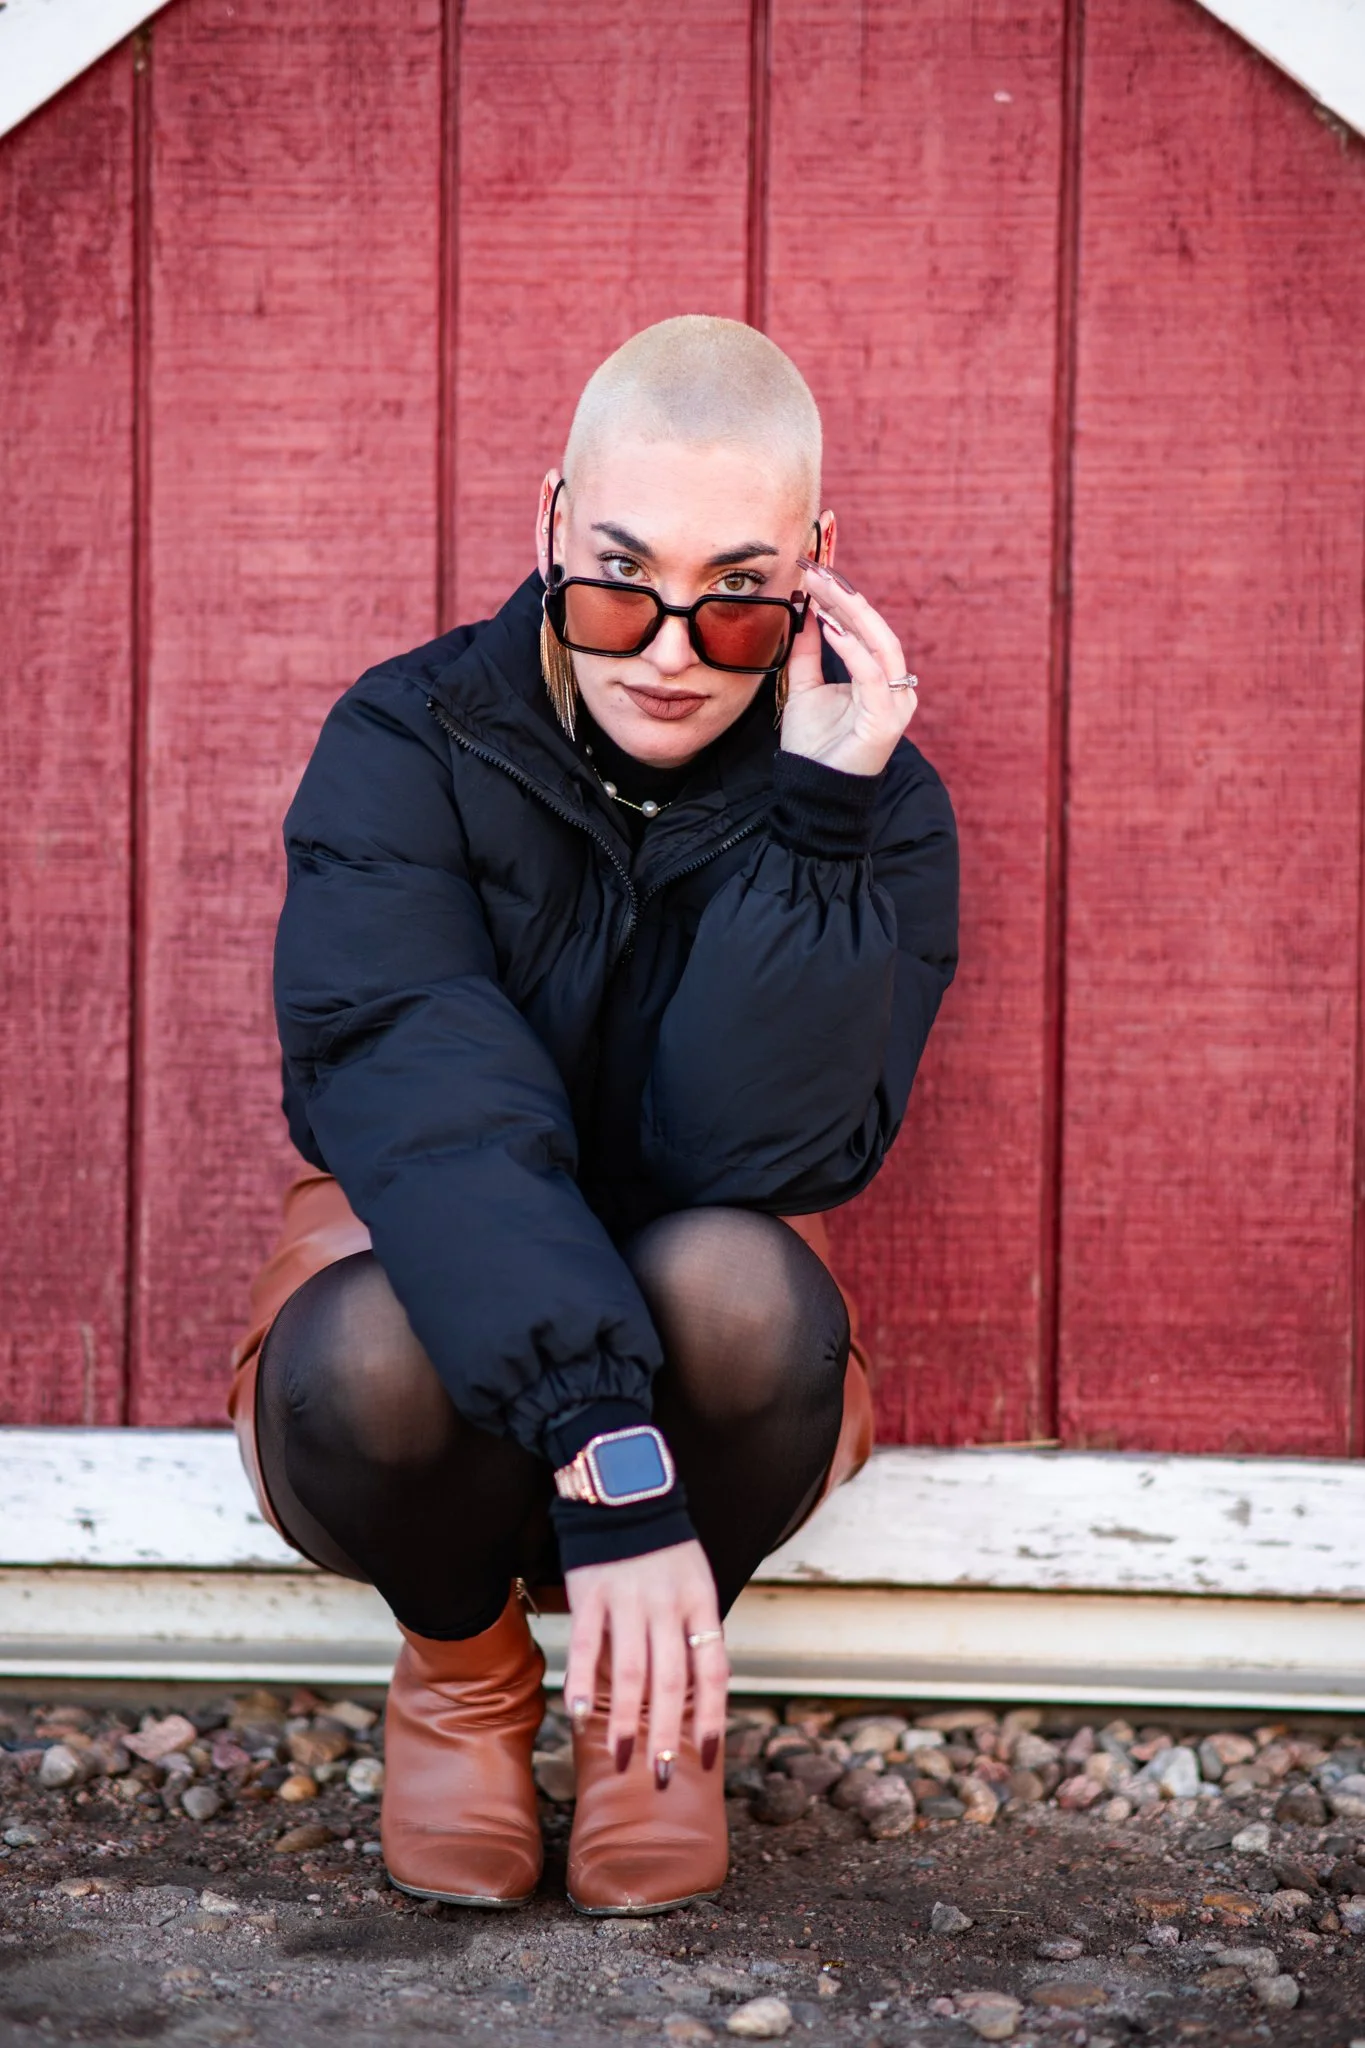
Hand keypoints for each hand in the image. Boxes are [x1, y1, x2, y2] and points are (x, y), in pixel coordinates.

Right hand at [562, 1540, 728, 1784]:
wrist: (624, 1493)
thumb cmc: (665, 1548)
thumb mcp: (695, 1581)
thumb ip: (695, 1630)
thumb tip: (699, 1692)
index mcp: (700, 1603)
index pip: (713, 1670)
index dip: (712, 1717)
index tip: (706, 1759)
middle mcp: (668, 1605)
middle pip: (672, 1680)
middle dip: (667, 1733)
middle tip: (660, 1776)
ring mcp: (629, 1599)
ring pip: (632, 1670)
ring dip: (626, 1719)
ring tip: (623, 1757)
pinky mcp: (591, 1592)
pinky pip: (588, 1645)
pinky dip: (583, 1682)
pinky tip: (579, 1715)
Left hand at [780, 560, 917, 777]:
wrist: (812, 790)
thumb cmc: (814, 744)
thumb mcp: (804, 687)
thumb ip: (808, 652)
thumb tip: (807, 612)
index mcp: (880, 678)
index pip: (866, 629)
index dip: (841, 600)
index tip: (814, 574)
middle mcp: (895, 687)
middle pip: (875, 630)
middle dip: (845, 598)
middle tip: (817, 571)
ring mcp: (895, 703)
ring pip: (881, 645)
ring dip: (850, 613)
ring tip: (823, 590)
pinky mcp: (885, 720)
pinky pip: (872, 676)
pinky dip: (852, 649)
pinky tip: (830, 628)